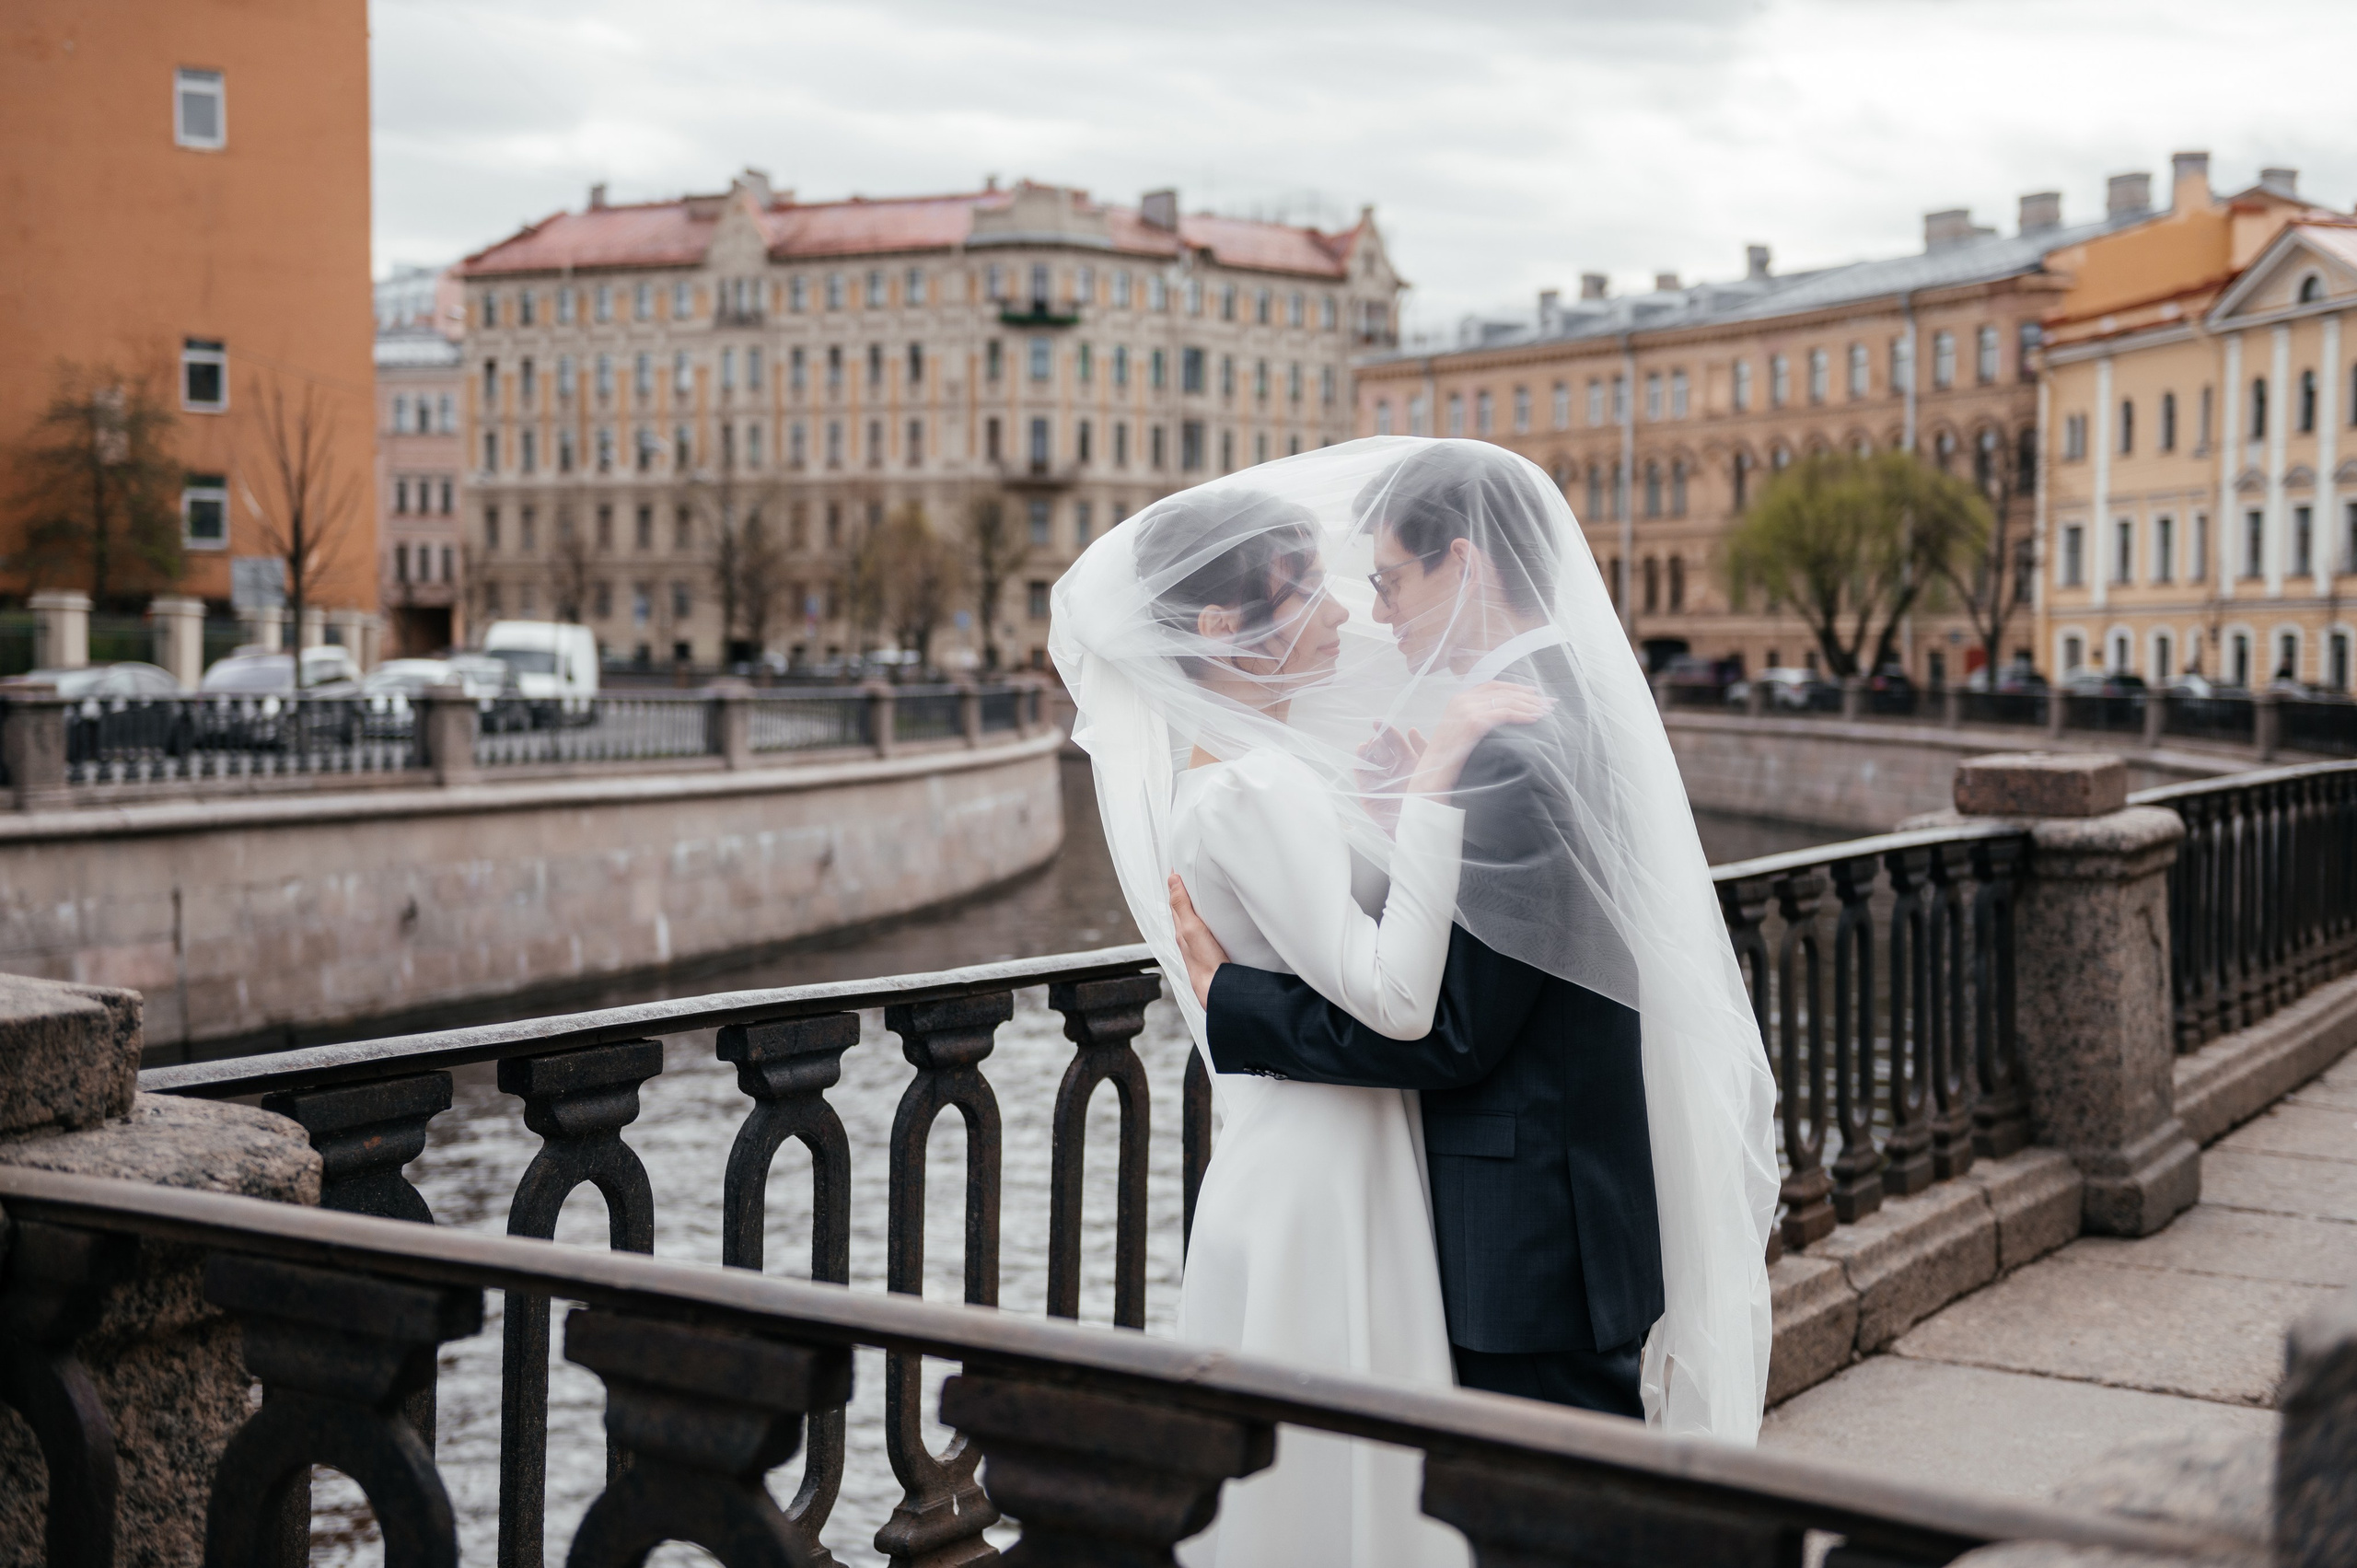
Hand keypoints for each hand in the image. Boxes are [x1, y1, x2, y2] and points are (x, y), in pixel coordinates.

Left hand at [1167, 872, 1229, 1008]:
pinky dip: (1205, 919)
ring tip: (1200, 891)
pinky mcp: (1211, 951)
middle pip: (1183, 909)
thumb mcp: (1191, 928)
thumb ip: (1182, 905)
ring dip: (1195, 905)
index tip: (1178, 866)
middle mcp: (1188, 936)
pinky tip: (1214, 920)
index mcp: (1181, 928)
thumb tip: (1172, 879)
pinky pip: (1205, 930)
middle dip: (1184, 892)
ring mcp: (1199, 945)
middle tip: (1189, 873)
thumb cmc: (1204, 960)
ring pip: (1193, 920)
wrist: (1216, 989)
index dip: (1177, 883)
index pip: (1176, 900)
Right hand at [1355, 723, 1426, 829]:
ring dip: (1365, 752)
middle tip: (1376, 739)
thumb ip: (1423, 749)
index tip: (1379, 723)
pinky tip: (1360, 760)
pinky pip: (1362, 778)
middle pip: (1380, 750)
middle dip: (1376, 742)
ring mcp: (1379, 780)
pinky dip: (1359, 767)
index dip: (1387, 732)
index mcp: (1406, 761)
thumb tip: (1412, 730)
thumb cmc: (1430, 798)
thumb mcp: (1432, 769)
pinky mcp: (1369, 794)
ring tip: (1366, 747)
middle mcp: (1392, 769)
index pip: (1394, 742)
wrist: (1421, 825)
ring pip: (1369, 761)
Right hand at [1405, 681, 1552, 797]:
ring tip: (1547, 712)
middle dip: (1529, 696)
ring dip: (1530, 705)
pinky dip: (1522, 714)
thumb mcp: (1459, 735)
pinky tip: (1535, 719)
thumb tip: (1500, 718)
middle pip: (1502, 691)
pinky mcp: (1472, 722)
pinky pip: (1504, 713)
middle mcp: (1461, 700)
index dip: (1516, 688)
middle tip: (1549, 703)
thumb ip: (1475, 720)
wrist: (1430, 779)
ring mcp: (1465, 710)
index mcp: (1457, 700)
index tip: (1535, 694)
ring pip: (1506, 701)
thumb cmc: (1446, 763)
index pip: (1493, 686)